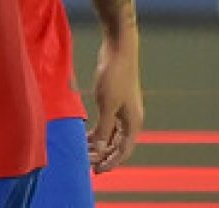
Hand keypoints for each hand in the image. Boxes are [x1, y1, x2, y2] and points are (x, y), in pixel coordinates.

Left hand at [88, 34, 143, 172]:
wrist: (119, 48)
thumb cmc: (114, 76)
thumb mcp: (107, 105)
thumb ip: (104, 129)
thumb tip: (100, 150)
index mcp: (133, 122)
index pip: (124, 151)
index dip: (111, 162)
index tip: (96, 171)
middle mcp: (131, 118)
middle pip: (119, 144)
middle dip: (105, 155)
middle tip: (89, 164)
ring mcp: (124, 108)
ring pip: (113, 133)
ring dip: (100, 143)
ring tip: (85, 151)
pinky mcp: (116, 98)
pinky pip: (108, 121)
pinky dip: (99, 129)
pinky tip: (86, 132)